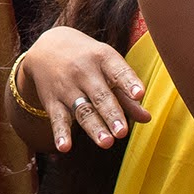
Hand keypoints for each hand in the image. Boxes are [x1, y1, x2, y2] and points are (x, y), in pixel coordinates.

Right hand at [15, 26, 151, 152]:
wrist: (45, 47)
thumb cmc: (86, 59)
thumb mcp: (106, 67)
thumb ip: (125, 94)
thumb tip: (147, 118)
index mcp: (102, 58)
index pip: (117, 70)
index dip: (129, 82)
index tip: (139, 94)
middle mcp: (83, 71)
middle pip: (100, 95)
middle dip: (111, 113)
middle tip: (122, 132)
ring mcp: (66, 86)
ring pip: (82, 109)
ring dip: (94, 127)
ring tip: (106, 143)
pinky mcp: (52, 101)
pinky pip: (57, 118)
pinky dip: (60, 133)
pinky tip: (64, 147)